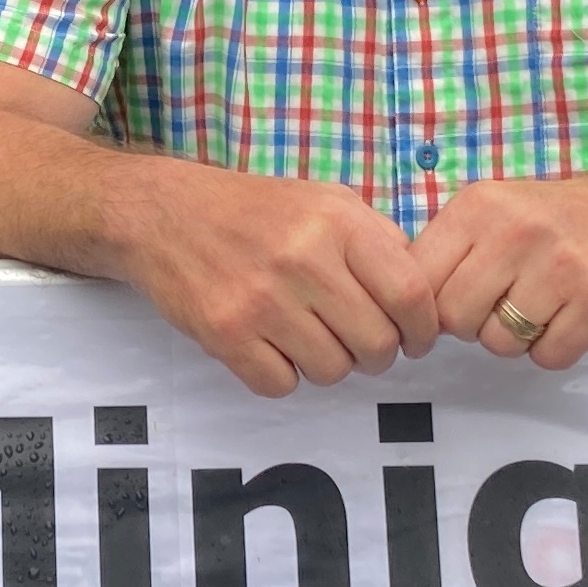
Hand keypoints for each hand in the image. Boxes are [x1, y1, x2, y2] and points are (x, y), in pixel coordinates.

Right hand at [116, 161, 442, 396]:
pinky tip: (271, 345)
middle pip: (376, 344)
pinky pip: (281, 385)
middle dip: (376, 354)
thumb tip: (422, 298)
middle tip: (359, 342)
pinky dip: (281, 374)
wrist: (165, 215)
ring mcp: (261, 300)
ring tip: (308, 336)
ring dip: (328, 364)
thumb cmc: (254, 212)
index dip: (422, 330)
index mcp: (337, 222)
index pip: (411, 295)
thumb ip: (378, 242)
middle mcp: (303, 259)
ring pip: (332, 371)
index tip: (414, 339)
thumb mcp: (326, 201)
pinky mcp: (226, 334)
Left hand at [408, 167, 587, 371]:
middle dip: (473, 325)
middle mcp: (517, 229)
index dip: (429, 307)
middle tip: (502, 306)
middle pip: (455, 320)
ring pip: (500, 344)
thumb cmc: (556, 222)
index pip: (419, 281)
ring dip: (517, 339)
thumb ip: (446, 252)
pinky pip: (549, 357)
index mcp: (479, 206)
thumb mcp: (494, 212)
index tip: (450, 308)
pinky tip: (570, 316)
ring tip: (541, 305)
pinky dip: (557, 348)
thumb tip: (398, 308)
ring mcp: (561, 263)